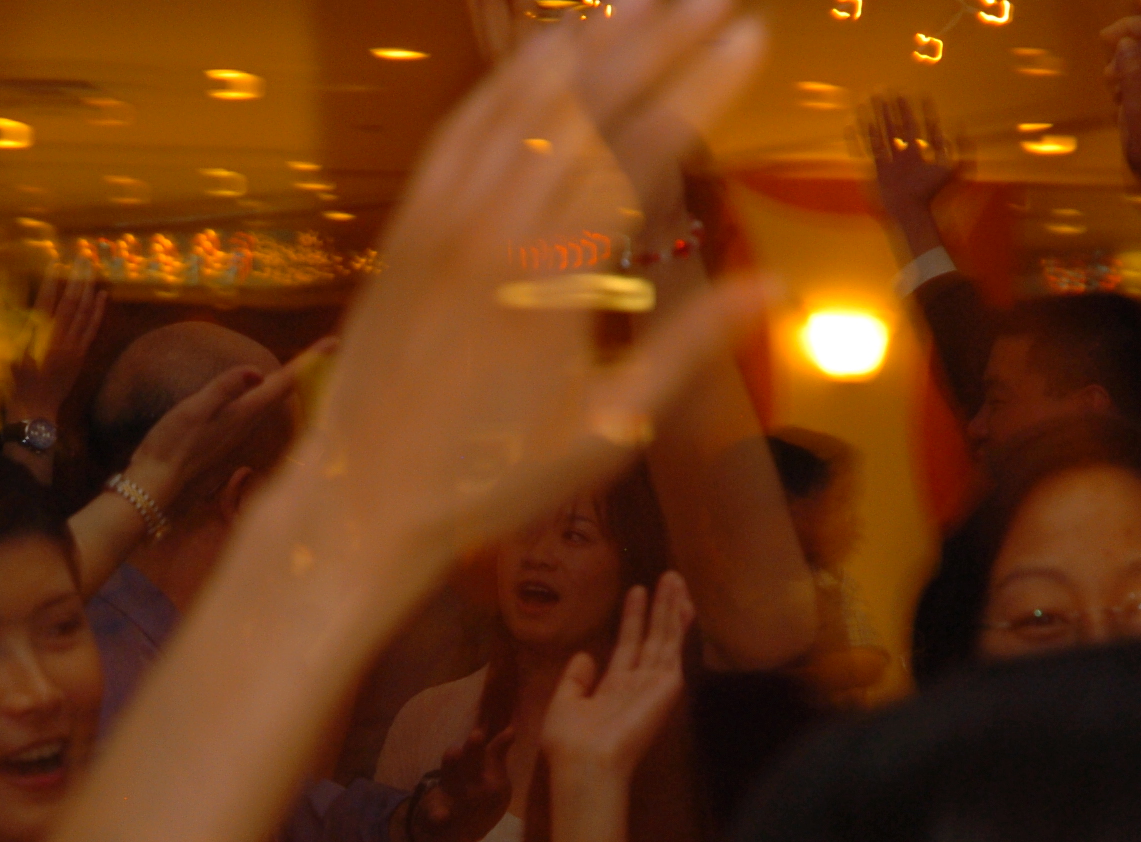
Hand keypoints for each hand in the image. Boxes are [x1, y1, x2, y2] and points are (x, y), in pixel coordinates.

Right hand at [8, 265, 108, 422]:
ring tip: (92, 271)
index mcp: (40, 342)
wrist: (36, 412)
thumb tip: (10, 308)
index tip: (54, 264)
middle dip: (76, 280)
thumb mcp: (11, 359)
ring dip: (89, 291)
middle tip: (81, 259)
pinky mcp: (80, 355)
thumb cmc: (18, 387)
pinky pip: (92, 329)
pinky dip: (98, 312)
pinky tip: (102, 297)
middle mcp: (61, 342)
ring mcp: (74, 349)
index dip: (50, 283)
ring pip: (85, 314)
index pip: (47, 304)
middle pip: (71, 305)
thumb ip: (16, 333)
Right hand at [123, 343, 328, 512]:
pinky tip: (264, 396)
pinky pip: (257, 415)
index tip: (335, 343)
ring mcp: (238, 437)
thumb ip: (223, 389)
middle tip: (328, 350)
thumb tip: (255, 371)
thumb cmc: (169, 447)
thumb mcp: (192, 410)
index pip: (284, 382)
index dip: (309, 361)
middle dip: (307, 370)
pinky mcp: (227, 443)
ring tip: (305, 367)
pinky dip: (269, 399)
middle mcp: (247, 426)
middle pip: (284, 393)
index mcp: (243, 414)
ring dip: (290, 385)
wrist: (156, 487)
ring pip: (272, 405)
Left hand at [246, 0, 766, 617]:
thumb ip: (690, 347)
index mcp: (555, 280)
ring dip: (585, 43)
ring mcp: (441, 220)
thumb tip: (778, 287)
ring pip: (520, 104)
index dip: (701, 87)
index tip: (748, 37)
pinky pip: (460, 130)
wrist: (362, 497)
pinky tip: (542, 51)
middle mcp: (494, 230)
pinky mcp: (404, 226)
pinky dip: (506, 82)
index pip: (643, 151)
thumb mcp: (607, 428)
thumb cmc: (491, 479)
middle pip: (586, 107)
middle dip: (655, 40)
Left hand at [409, 724, 515, 841]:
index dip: (437, 813)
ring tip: (478, 733)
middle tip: (454, 749)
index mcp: (437, 815)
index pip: (435, 812)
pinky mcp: (482, 771)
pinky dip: (499, 744)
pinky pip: (491, 755)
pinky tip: (511, 731)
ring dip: (473, 747)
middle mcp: (449, 792)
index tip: (440, 815)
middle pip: (449, 777)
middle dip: (452, 764)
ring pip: (468, 760)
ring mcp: (466, 778)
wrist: (448, 818)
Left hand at [539, 574, 693, 777]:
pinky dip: (678, 624)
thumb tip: (585, 656)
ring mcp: (655, 683)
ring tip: (676, 578)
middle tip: (667, 577)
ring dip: (671, 607)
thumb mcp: (565, 702)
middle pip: (652, 637)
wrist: (586, 761)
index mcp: (613, 688)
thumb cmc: (570, 740)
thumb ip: (576, 678)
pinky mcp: (667, 685)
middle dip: (659, 608)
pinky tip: (683, 603)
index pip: (628, 645)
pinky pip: (674, 647)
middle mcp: (638, 683)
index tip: (636, 592)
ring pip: (665, 637)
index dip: (633, 618)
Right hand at [865, 97, 965, 236]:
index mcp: (920, 153)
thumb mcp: (952, 168)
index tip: (918, 94)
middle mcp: (903, 155)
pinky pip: (869, 149)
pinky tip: (859, 122)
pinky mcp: (878, 169)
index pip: (918, 126)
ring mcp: (890, 161)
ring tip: (872, 98)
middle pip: (897, 126)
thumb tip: (958, 126)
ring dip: (877, 115)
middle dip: (893, 108)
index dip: (918, 110)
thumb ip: (958, 148)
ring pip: (882, 133)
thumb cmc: (934, 193)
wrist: (913, 212)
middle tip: (888, 89)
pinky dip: (862, 136)